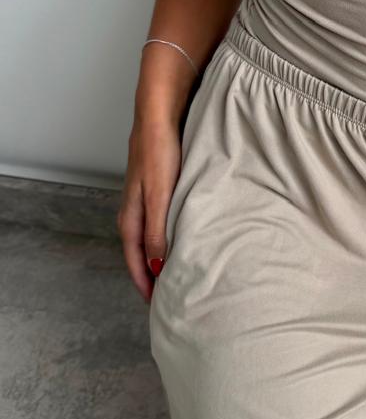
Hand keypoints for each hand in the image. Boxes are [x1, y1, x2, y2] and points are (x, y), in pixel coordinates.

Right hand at [117, 111, 181, 303]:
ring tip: (173, 272)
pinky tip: (180, 237)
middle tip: (165, 296)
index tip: (155, 304)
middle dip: (148, 274)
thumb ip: (156, 230)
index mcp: (131, 214)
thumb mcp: (159, 195)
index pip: (134, 258)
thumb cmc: (158, 151)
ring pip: (148, 236)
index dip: (143, 282)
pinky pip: (158, 220)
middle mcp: (135, 208)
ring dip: (157, 256)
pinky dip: (165, 236)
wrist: (159, 114)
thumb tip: (155, 266)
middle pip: (138, 250)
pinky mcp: (157, 186)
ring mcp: (145, 197)